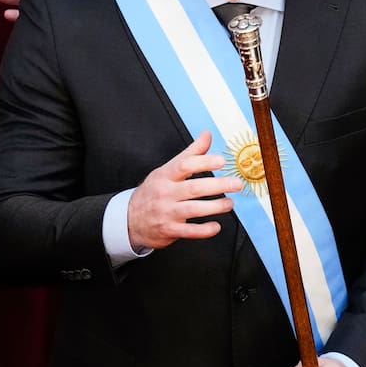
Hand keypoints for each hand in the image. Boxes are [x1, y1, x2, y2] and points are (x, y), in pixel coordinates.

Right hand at [127, 131, 243, 250]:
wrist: (129, 219)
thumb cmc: (153, 192)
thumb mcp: (167, 169)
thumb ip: (190, 153)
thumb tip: (206, 135)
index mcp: (165, 175)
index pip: (184, 165)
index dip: (204, 162)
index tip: (222, 161)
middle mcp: (166, 193)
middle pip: (193, 188)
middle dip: (218, 185)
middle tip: (236, 183)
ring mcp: (167, 212)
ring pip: (193, 209)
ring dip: (215, 207)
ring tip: (229, 203)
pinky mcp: (169, 230)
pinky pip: (189, 231)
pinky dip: (204, 230)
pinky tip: (216, 226)